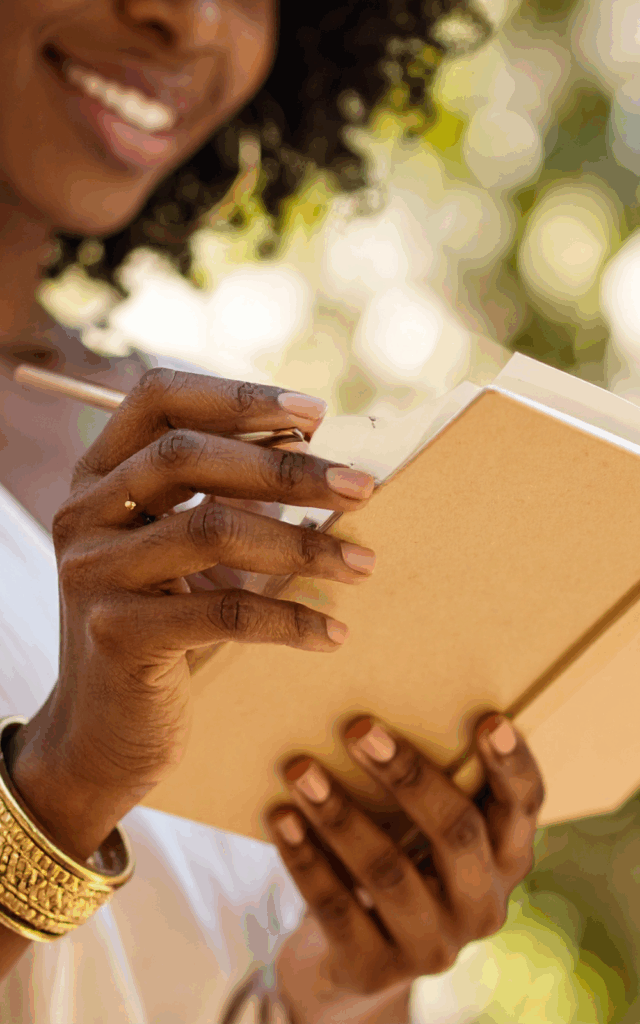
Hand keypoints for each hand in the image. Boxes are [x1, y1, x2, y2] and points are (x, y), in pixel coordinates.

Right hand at [11, 369, 375, 858]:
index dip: (236, 398)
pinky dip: (289, 617)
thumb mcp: (179, 550)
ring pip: (210, 529)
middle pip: (186, 457)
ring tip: (363, 563)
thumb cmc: (162, 627)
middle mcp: (84, 513)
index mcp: (99, 475)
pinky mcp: (117, 635)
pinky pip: (223, 611)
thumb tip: (318, 457)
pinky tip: (332, 631)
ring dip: (302, 543)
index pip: (157, 399)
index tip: (315, 415)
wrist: (104, 732)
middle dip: (288, 468)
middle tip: (363, 488)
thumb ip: (220, 496)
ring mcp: (93, 573)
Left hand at [265, 713, 543, 1023]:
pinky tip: (282, 819)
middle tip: (359, 729)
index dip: (512, 765)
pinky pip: (337, 908)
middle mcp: (481, 906)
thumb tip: (374, 717)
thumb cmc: (400, 859)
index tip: (489, 720)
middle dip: (407, 776)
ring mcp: (433, 946)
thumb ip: (426, 788)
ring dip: (339, 815)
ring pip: (388, 871)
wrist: (359, 958)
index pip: (524, 807)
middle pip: (456, 833)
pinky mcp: (377, 969)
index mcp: (505, 859)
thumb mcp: (426, 831)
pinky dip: (305, 859)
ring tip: (300, 771)